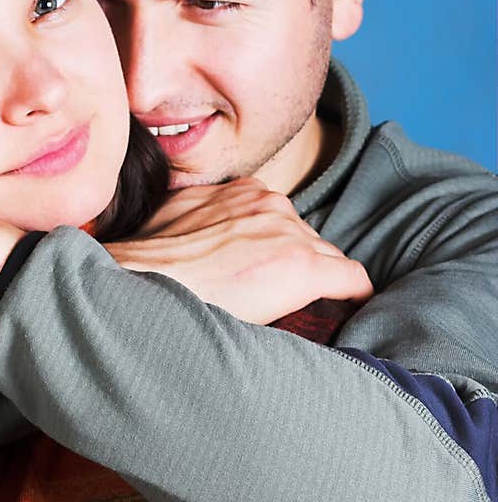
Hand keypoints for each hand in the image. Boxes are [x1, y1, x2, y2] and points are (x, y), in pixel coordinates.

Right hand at [105, 178, 372, 323]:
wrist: (148, 285)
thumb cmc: (149, 264)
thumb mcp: (172, 218)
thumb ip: (200, 216)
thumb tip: (194, 235)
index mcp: (242, 191)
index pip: (280, 218)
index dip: (276, 248)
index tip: (268, 268)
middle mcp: (271, 204)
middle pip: (307, 237)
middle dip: (296, 263)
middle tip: (276, 295)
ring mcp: (290, 234)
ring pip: (328, 258)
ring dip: (316, 282)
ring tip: (300, 309)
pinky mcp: (304, 267)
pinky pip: (352, 278)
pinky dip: (354, 294)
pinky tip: (351, 309)